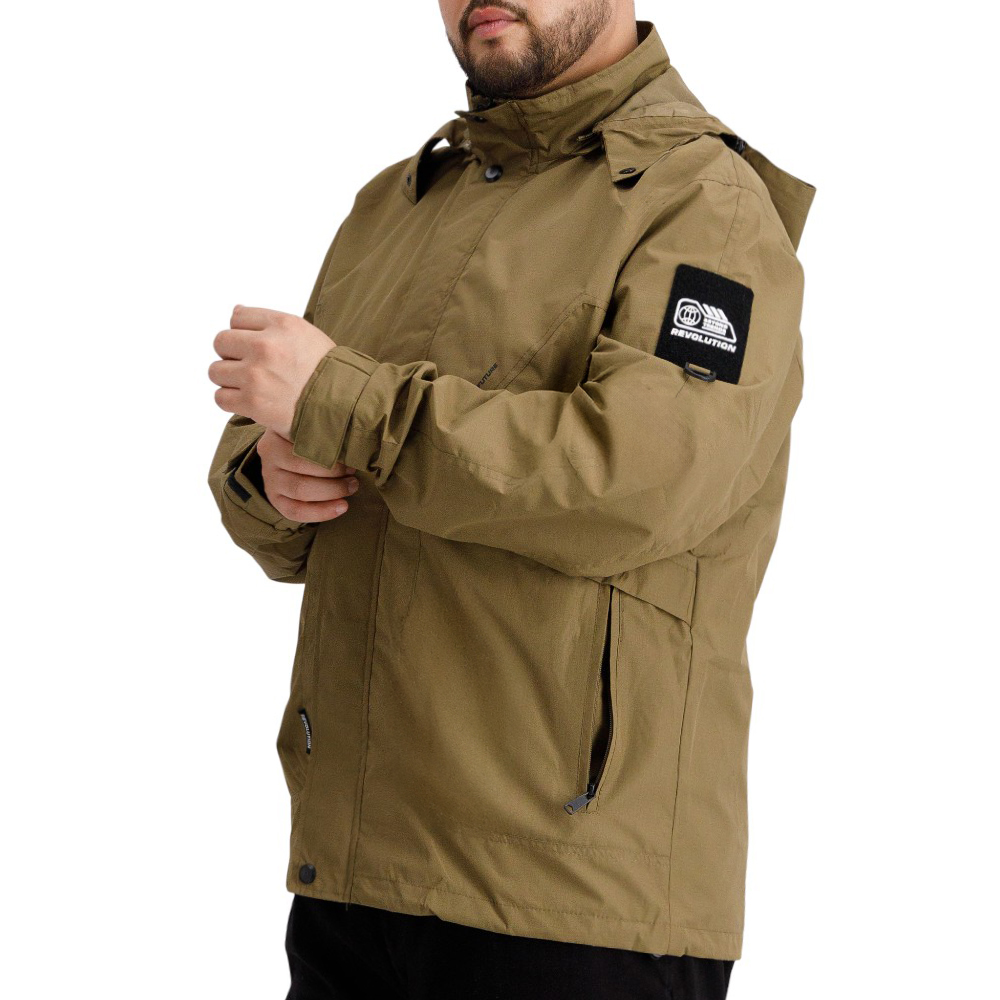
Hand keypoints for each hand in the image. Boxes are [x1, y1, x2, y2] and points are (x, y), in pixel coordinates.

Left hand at [209, 305, 335, 437]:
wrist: (344, 407)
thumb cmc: (325, 371)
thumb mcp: (304, 333)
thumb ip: (269, 323)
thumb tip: (234, 312)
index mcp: (282, 324)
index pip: (237, 317)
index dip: (245, 333)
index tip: (256, 348)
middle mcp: (267, 346)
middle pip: (221, 342)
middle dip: (232, 355)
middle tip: (251, 368)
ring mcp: (256, 375)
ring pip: (216, 371)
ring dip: (230, 380)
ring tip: (251, 386)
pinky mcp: (252, 403)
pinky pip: (221, 397)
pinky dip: (232, 401)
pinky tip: (249, 402)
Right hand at [258, 427, 358, 522]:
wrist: (294, 448)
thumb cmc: (314, 434)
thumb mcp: (316, 423)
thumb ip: (327, 426)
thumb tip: (355, 435)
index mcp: (277, 432)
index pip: (303, 443)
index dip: (329, 453)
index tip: (350, 454)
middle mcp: (268, 454)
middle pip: (301, 467)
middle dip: (334, 473)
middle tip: (354, 473)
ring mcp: (269, 478)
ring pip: (300, 490)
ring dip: (332, 491)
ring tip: (352, 487)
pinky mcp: (274, 498)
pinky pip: (295, 512)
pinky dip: (321, 513)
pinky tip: (341, 508)